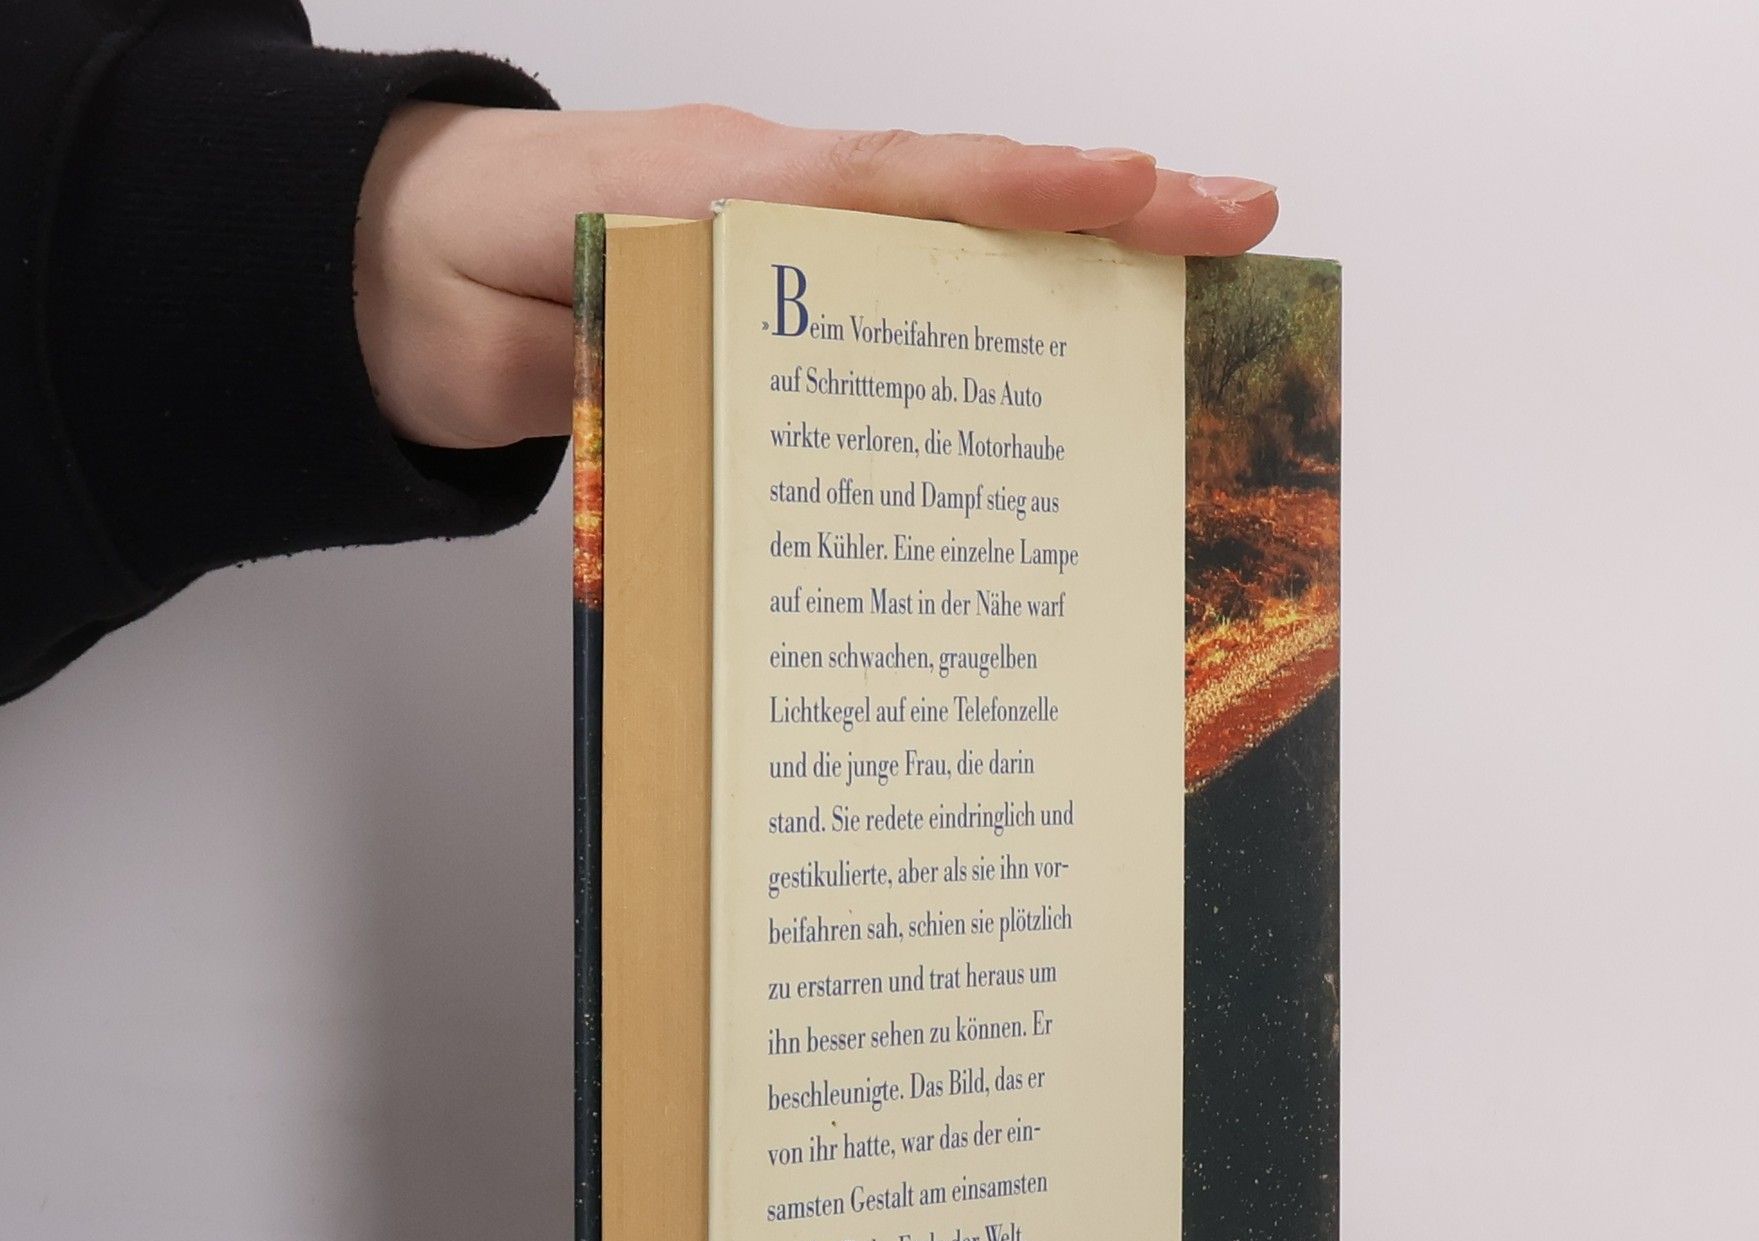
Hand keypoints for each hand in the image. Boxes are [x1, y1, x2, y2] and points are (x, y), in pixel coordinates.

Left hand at [353, 104, 1278, 449]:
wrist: (381, 264)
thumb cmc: (437, 280)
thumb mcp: (505, 336)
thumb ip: (614, 359)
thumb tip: (723, 393)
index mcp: (712, 196)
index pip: (886, 184)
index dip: (1011, 193)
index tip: (1130, 195)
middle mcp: (767, 203)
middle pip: (955, 198)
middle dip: (1101, 209)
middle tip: (1233, 221)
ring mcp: (779, 241)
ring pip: (942, 243)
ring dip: (1064, 264)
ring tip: (1187, 284)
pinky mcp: (774, 293)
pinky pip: (893, 296)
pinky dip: (981, 314)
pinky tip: (1047, 362)